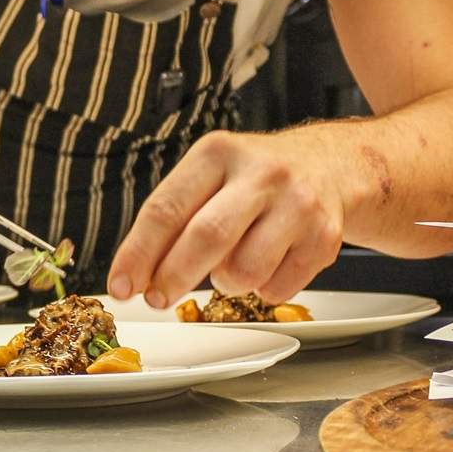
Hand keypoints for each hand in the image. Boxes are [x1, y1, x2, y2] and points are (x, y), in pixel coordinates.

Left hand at [107, 129, 350, 309]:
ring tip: (231, 263)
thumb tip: (136, 277)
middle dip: (173, 277)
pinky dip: (262, 290)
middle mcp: (261, 173)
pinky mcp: (324, 238)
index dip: (138, 254)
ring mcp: (298, 204)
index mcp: (218, 153)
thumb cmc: (255, 178)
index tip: (121, 286)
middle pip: (207, 237)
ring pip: (244, 271)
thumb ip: (173, 220)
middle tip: (157, 297)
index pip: (167, 208)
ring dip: (226, 282)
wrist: (331, 167)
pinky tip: (267, 263)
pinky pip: (276, 289)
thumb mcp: (210, 176)